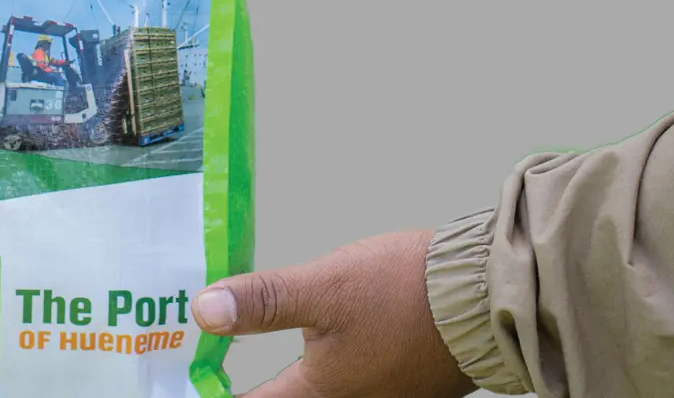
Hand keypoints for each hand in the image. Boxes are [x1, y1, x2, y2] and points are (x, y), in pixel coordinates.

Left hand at [193, 231, 474, 397]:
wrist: (483, 297)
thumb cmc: (403, 292)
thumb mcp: (322, 286)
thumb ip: (263, 302)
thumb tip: (202, 312)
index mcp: (320, 392)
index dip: (214, 391)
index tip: (190, 380)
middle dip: (252, 384)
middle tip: (214, 362)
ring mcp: (378, 396)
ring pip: (315, 391)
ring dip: (285, 377)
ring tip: (250, 350)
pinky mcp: (400, 382)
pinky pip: (346, 382)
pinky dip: (318, 369)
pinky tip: (312, 342)